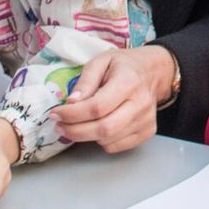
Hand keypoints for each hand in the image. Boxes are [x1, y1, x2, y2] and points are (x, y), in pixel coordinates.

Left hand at [49, 45, 170, 152]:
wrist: (153, 71)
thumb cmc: (124, 65)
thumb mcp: (101, 61)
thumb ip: (86, 80)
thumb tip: (72, 103)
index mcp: (129, 81)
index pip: (97, 107)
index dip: (72, 114)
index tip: (55, 114)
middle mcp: (141, 103)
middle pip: (104, 128)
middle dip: (75, 131)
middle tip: (60, 126)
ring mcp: (146, 120)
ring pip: (108, 140)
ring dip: (86, 137)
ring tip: (75, 126)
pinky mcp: (148, 131)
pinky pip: (117, 146)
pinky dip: (101, 141)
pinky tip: (97, 127)